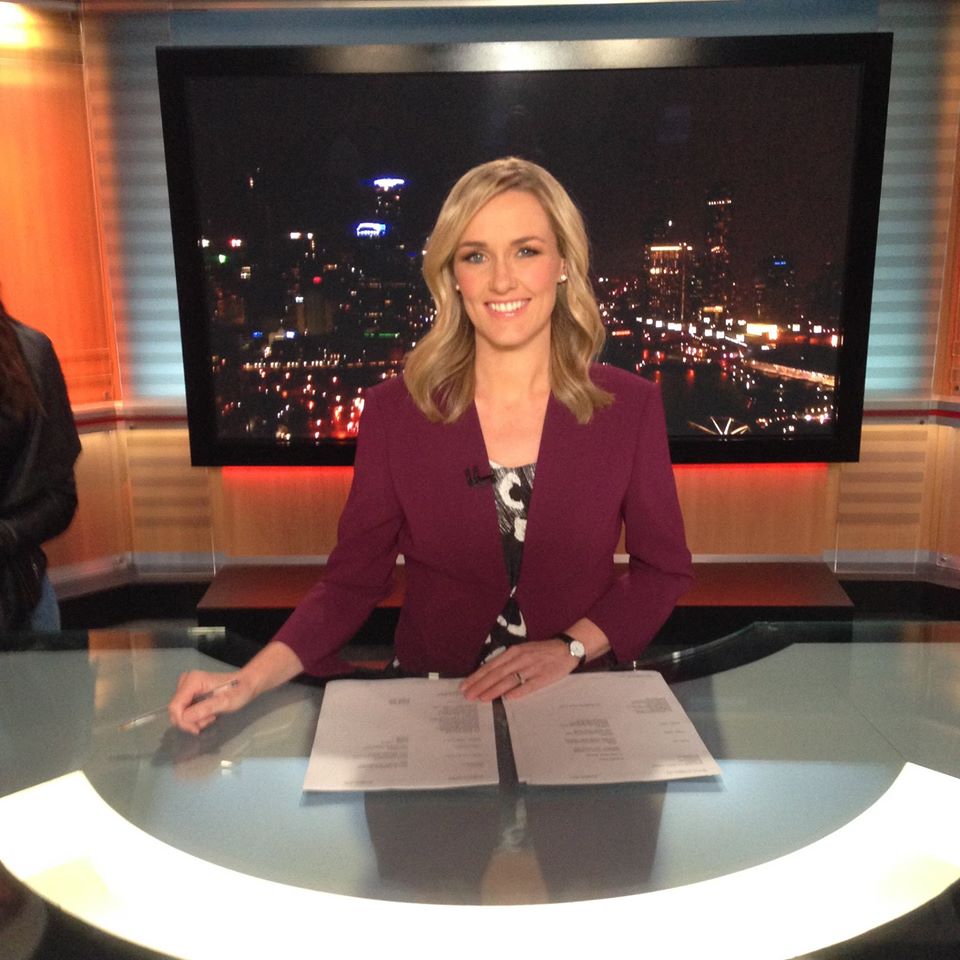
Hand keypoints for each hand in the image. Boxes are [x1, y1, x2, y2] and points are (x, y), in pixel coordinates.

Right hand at [167, 670, 248, 734]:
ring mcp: (186, 686)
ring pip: (180, 711)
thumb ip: (205, 709)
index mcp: (193, 680)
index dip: (182, 721)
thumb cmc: (239, 691)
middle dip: (190, 721)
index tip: (197, 729)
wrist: (246, 684)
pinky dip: (195, 716)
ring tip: (211, 717)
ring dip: (194, 720)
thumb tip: (185, 717)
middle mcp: (186, 680)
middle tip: (209, 721)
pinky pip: (184, 709)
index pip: (175, 706)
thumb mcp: (225, 702)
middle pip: (176, 709)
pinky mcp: (189, 691)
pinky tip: (208, 714)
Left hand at [460, 640, 575, 701]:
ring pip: (509, 680)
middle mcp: (520, 659)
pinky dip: (517, 692)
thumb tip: (489, 675)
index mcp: (513, 652)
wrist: (566, 648)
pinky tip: (507, 699)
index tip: (464, 686)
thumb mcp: (522, 651)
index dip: (477, 677)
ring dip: (494, 690)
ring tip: (481, 698)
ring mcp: (531, 668)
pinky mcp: (543, 678)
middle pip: (496, 674)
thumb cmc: (541, 651)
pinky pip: (528, 686)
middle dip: (480, 685)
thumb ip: (507, 662)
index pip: (491, 666)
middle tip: (467, 696)